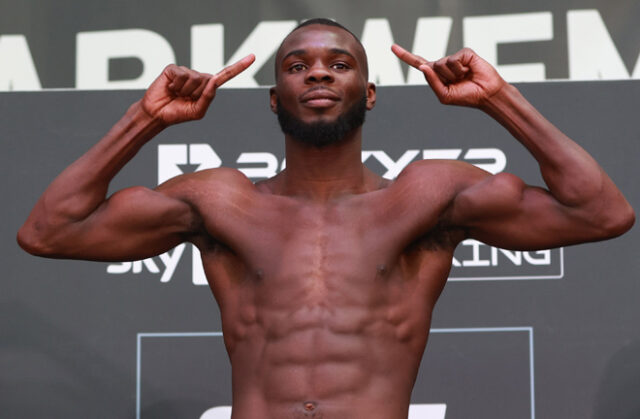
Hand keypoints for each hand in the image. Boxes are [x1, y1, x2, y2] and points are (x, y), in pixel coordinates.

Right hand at [141, 54, 254, 125]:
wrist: (157, 114)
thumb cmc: (177, 114)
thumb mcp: (197, 111)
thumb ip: (208, 97)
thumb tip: (214, 81)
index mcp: (207, 88)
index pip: (225, 76)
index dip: (239, 66)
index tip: (252, 57)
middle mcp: (198, 77)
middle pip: (208, 80)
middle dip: (196, 93)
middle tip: (184, 99)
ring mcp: (186, 72)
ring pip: (195, 78)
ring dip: (185, 90)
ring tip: (176, 94)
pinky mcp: (173, 69)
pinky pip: (181, 75)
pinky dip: (176, 85)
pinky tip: (170, 88)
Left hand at [391, 45, 505, 106]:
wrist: (486, 95)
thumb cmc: (466, 97)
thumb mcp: (444, 95)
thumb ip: (432, 82)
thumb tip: (423, 66)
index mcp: (436, 75)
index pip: (418, 63)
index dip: (405, 55)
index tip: (392, 47)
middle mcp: (443, 65)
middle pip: (430, 67)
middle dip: (442, 78)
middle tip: (458, 82)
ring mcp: (453, 58)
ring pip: (441, 63)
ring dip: (453, 75)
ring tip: (464, 77)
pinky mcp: (464, 53)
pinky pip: (453, 60)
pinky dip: (460, 68)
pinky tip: (469, 70)